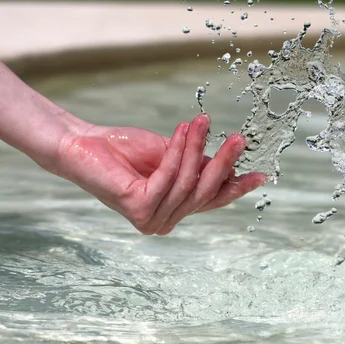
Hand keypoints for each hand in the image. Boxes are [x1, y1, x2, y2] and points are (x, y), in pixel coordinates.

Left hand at [56, 114, 265, 234]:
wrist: (85, 144)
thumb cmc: (126, 150)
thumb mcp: (173, 155)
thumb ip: (198, 165)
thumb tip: (230, 168)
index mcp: (174, 210)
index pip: (212, 200)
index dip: (236, 188)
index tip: (259, 175)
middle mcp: (165, 221)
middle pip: (205, 192)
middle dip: (223, 163)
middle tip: (239, 138)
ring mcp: (152, 219)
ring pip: (188, 182)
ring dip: (198, 148)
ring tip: (203, 121)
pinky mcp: (139, 208)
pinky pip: (169, 176)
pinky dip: (177, 151)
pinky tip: (182, 130)